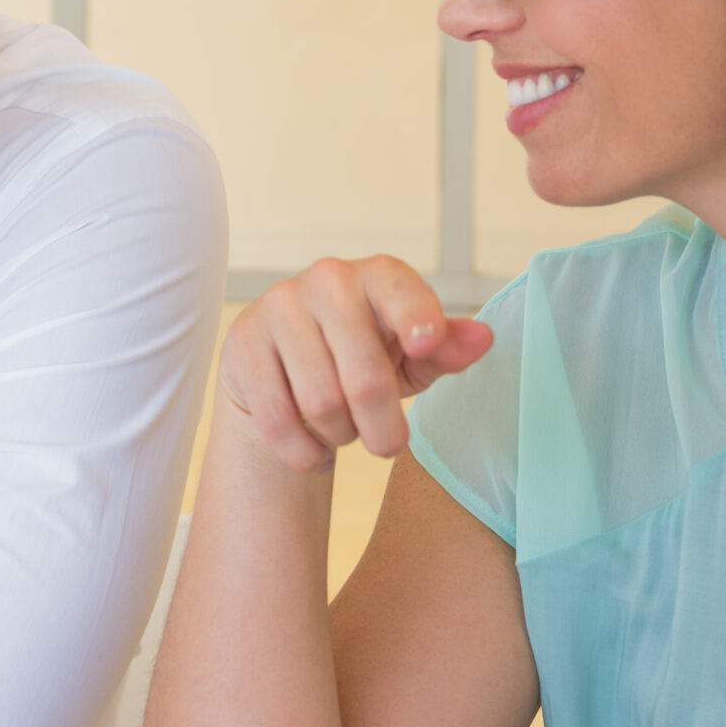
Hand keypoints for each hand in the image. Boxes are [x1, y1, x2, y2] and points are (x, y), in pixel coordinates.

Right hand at [218, 256, 493, 471]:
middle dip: (383, 430)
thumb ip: (447, 350)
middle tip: (388, 446)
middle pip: (364, 377)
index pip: (400, 292)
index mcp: (379, 276)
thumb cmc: (366, 358)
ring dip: (341, 435)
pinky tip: (312, 447)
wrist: (285, 370)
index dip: (417, 318)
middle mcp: (327, 279)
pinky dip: (303, 450)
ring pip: (320, 404)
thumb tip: (482, 338)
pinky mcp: (242, 342)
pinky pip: (278, 419)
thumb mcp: (412, 356)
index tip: (426, 344)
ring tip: (343, 431)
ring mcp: (279, 307)